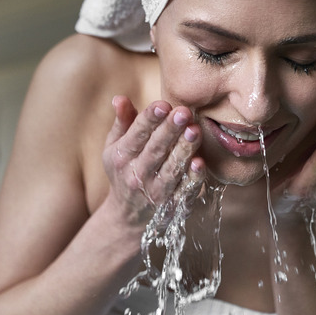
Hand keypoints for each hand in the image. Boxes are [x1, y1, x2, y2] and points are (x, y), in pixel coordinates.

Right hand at [102, 96, 205, 226]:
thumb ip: (122, 122)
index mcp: (122, 156)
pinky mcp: (172, 205)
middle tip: (184, 112)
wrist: (127, 216)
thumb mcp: (115, 147)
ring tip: (194, 131)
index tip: (162, 104)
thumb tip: (119, 98)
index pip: (137, 134)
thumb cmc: (124, 171)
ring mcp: (155, 192)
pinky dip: (192, 178)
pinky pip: (184, 191)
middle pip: (155, 150)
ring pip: (171, 169)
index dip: (150, 119)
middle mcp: (137, 175)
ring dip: (183, 150)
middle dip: (169, 130)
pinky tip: (200, 163)